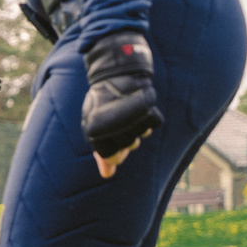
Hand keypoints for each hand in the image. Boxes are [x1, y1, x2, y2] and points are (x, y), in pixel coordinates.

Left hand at [81, 33, 161, 171]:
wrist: (116, 71)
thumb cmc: (103, 102)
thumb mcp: (95, 125)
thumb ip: (101, 152)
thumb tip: (107, 174)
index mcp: (94, 130)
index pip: (111, 157)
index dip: (115, 153)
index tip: (114, 141)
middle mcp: (111, 126)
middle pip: (128, 148)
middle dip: (125, 139)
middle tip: (120, 122)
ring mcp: (130, 118)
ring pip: (140, 137)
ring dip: (136, 128)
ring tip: (127, 112)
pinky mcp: (146, 108)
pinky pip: (152, 126)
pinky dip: (148, 119)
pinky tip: (139, 109)